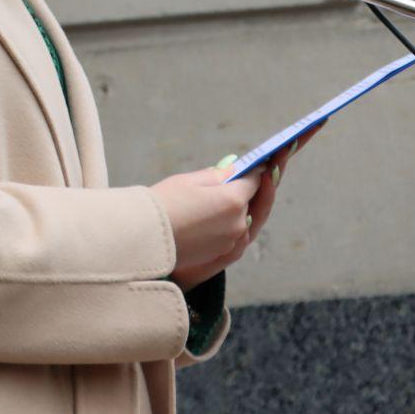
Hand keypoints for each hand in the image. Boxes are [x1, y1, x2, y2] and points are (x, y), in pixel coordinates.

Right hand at [150, 128, 316, 287]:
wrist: (142, 241)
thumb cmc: (161, 206)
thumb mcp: (187, 182)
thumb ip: (216, 176)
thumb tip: (233, 170)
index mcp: (232, 200)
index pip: (253, 180)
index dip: (259, 168)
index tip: (267, 158)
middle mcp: (239, 223)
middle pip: (253, 201)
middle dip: (260, 186)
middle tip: (271, 171)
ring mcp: (233, 242)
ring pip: (246, 219)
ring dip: (246, 205)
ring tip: (247, 191)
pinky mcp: (224, 255)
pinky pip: (238, 234)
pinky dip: (237, 222)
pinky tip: (231, 213)